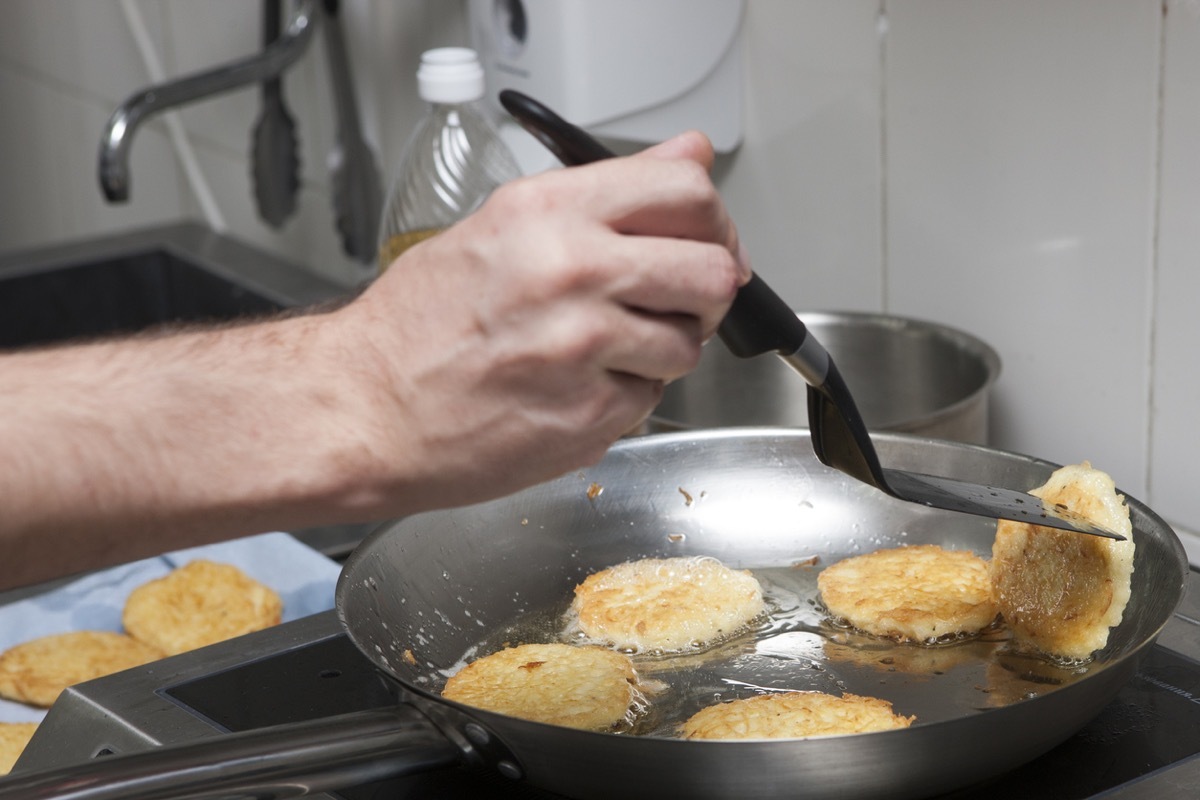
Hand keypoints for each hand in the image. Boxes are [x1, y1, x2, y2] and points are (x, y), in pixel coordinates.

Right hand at [343, 131, 751, 511]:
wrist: (366, 407)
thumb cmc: (419, 324)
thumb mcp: (505, 224)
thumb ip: (607, 191)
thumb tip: (686, 155)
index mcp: (549, 212)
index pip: (686, 188)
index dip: (713, 218)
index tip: (707, 238)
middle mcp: (572, 272)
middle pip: (713, 271)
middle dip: (708, 290)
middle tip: (678, 300)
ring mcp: (584, 348)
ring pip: (689, 344)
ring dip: (663, 349)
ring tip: (607, 349)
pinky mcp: (589, 415)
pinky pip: (650, 398)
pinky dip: (625, 395)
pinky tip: (576, 386)